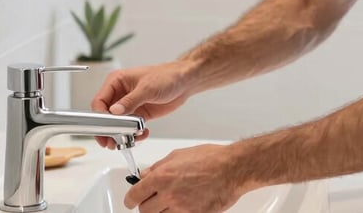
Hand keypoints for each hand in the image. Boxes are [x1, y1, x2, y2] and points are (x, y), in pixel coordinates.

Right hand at [91, 62, 190, 146]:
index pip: (99, 101)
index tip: (105, 127)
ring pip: (117, 124)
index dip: (100, 116)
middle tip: (110, 142)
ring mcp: (129, 105)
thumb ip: (130, 100)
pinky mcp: (138, 114)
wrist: (184, 82)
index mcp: (117, 81)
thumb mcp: (147, 88)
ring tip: (127, 141)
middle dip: (107, 130)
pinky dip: (133, 134)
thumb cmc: (166, 76)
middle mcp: (120, 94)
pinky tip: (142, 134)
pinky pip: (129, 128)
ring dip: (120, 134)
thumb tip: (114, 111)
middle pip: (105, 115)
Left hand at [124, 144, 249, 212]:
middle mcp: (169, 195)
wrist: (232, 170)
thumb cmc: (211, 159)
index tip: (131, 200)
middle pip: (145, 211)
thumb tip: (146, 174)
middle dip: (146, 205)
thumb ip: (159, 167)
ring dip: (161, 211)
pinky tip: (183, 205)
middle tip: (151, 200)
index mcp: (162, 177)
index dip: (130, 199)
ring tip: (169, 201)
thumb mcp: (179, 155)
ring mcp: (181, 208)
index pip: (135, 195)